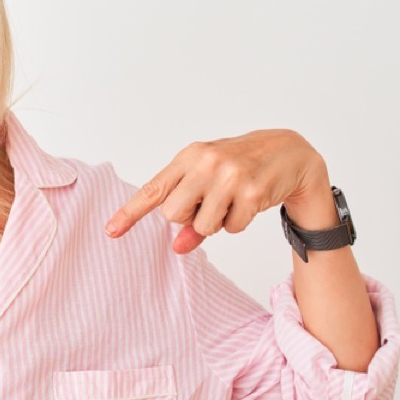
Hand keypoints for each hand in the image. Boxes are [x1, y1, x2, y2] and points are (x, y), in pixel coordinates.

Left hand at [105, 130, 329, 253]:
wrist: (288, 152)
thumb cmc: (240, 167)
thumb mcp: (211, 183)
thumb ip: (191, 213)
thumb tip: (178, 247)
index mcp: (189, 156)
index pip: (153, 189)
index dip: (130, 213)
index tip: (110, 230)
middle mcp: (206, 162)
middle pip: (173, 215)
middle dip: (189, 218)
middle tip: (209, 203)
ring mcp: (229, 176)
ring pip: (203, 226)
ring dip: (217, 223)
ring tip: (232, 200)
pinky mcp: (251, 192)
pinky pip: (231, 229)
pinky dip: (239, 223)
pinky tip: (250, 201)